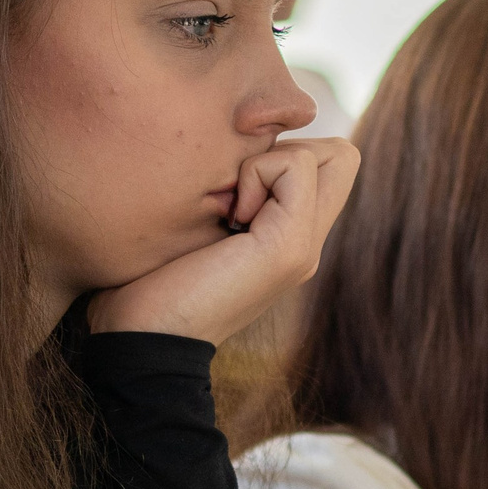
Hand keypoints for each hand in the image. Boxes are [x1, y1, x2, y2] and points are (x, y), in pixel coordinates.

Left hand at [85, 138, 358, 345]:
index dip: (287, 151)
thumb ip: (231, 198)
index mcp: (290, 239)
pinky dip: (258, 172)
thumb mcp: (199, 228)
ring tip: (232, 208)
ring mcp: (305, 246)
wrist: (145, 339)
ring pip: (332, 153)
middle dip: (291, 149)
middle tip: (241, 190)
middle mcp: (308, 243)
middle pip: (342, 156)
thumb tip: (235, 149)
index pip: (330, 163)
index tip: (236, 187)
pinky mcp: (290, 246)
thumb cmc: (150, 283)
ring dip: (272, 160)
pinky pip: (298, 166)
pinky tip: (229, 216)